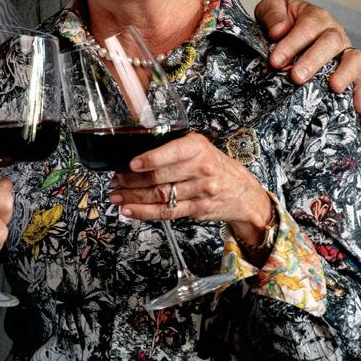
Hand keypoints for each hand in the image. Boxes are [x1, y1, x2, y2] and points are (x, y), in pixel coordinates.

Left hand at [109, 132, 273, 247]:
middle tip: (116, 181)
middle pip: (160, 177)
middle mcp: (201, 169)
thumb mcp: (201, 148)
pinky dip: (145, 212)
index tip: (131, 164)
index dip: (149, 160)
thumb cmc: (217, 167)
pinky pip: (166, 212)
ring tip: (117, 197)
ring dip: (134, 198)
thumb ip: (175, 149)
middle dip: (131, 181)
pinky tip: (130, 210)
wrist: (244, 193)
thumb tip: (138, 155)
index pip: (171, 154)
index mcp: (198, 148)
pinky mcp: (197, 209)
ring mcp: (200, 191)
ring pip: (160, 196)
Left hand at [254, 0, 360, 115]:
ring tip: (334, 87)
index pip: (308, 27)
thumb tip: (278, 31)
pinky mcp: (350, 72)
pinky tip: (358, 108)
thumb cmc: (280, 22)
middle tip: (297, 77)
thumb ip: (272, 15)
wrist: (286, 31)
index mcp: (315, 17)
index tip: (275, 60)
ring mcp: (344, 53)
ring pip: (354, 58)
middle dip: (314, 60)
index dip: (292, 44)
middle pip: (331, 42)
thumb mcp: (271, 9)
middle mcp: (334, 33)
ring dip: (345, 73)